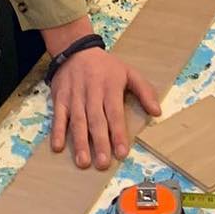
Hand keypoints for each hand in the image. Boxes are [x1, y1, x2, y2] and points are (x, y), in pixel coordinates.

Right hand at [47, 46, 160, 170]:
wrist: (76, 50)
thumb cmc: (106, 66)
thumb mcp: (129, 72)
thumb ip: (145, 91)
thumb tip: (157, 112)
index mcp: (110, 87)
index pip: (115, 113)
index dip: (118, 133)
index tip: (122, 153)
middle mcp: (92, 93)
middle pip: (96, 120)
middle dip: (100, 142)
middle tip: (102, 163)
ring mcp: (74, 96)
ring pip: (78, 121)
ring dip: (79, 142)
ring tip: (83, 162)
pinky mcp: (60, 98)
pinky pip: (58, 116)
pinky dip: (57, 131)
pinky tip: (57, 147)